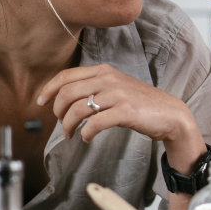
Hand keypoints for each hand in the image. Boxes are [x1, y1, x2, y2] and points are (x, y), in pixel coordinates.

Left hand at [36, 63, 200, 166]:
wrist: (170, 114)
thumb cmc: (141, 103)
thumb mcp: (116, 87)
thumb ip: (94, 87)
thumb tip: (66, 98)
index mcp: (104, 71)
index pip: (66, 75)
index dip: (49, 89)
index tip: (40, 102)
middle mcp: (109, 79)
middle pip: (67, 93)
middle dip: (58, 112)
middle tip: (62, 125)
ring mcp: (118, 94)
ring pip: (77, 109)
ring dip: (68, 126)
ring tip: (72, 134)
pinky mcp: (126, 111)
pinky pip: (95, 123)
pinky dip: (86, 133)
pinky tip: (87, 138)